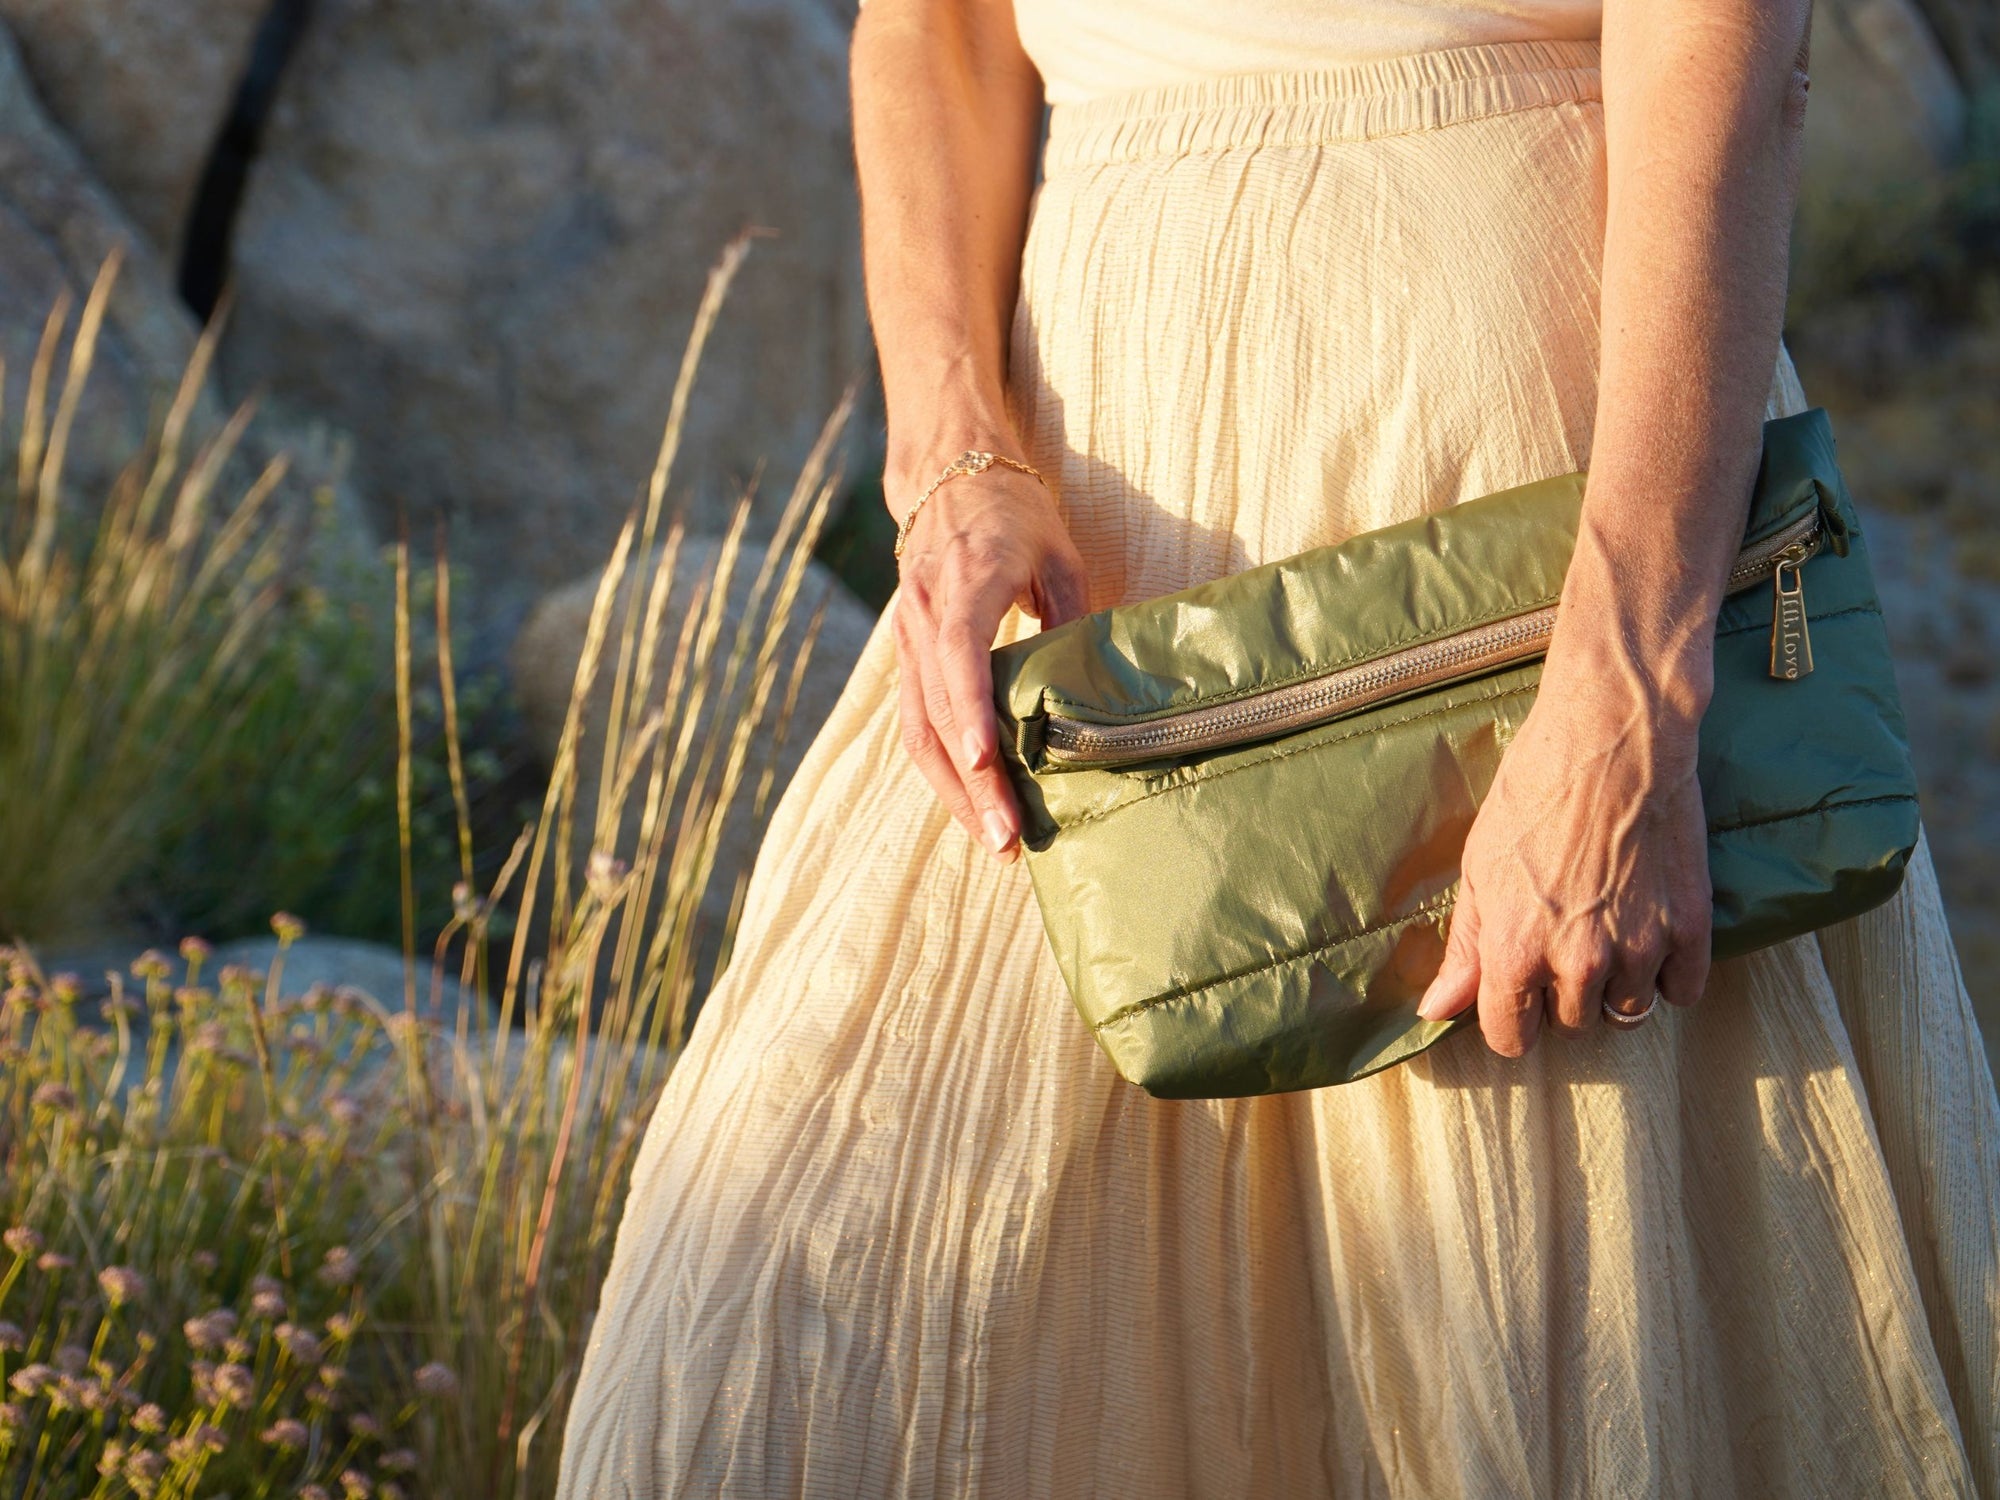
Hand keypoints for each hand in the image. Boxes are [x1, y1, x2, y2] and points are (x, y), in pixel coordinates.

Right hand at [893, 460, 1088, 860]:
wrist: (946, 476)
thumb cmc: (1014, 517)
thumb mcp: (1060, 555)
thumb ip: (1073, 618)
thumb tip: (1095, 693)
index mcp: (967, 577)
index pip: (959, 649)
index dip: (969, 707)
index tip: (984, 759)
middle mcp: (925, 611)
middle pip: (935, 709)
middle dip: (970, 781)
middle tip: (1006, 838)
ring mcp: (907, 636)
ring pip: (917, 728)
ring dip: (952, 791)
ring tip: (993, 840)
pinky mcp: (905, 655)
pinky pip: (914, 722)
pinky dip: (942, 770)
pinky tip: (972, 804)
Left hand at [1414, 639, 1713, 1053]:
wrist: (1613, 737)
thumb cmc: (1533, 792)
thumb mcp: (1480, 866)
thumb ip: (1465, 947)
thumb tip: (1437, 1011)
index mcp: (1515, 950)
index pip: (1510, 1037)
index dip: (1509, 1018)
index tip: (1517, 994)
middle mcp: (1578, 961)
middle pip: (1571, 1026)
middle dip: (1561, 995)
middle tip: (1563, 941)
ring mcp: (1640, 946)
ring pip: (1628, 1014)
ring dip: (1615, 987)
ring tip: (1606, 934)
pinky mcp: (1691, 925)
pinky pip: (1682, 991)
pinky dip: (1668, 974)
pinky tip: (1650, 935)